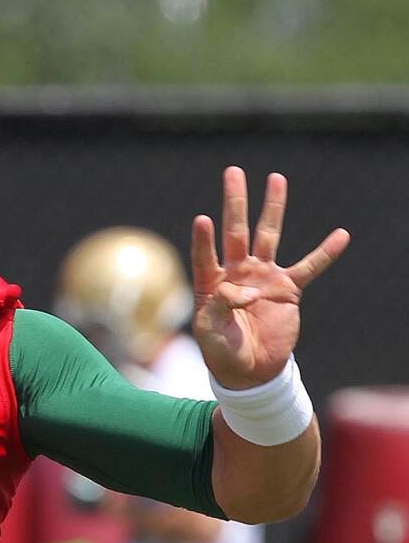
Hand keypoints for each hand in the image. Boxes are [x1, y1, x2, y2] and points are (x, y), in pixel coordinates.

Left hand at [191, 166, 349, 388]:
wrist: (250, 371)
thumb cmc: (222, 351)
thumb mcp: (211, 332)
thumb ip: (221, 307)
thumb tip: (244, 290)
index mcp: (211, 282)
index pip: (205, 254)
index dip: (203, 239)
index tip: (202, 219)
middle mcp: (236, 272)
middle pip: (235, 230)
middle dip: (235, 202)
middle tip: (233, 172)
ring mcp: (262, 276)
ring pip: (268, 236)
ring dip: (272, 208)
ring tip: (275, 178)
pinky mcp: (287, 289)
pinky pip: (309, 267)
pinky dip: (325, 252)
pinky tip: (341, 235)